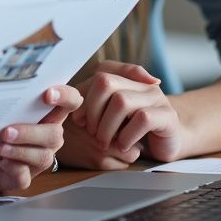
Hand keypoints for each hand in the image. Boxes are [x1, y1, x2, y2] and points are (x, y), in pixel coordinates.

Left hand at [0, 84, 82, 191]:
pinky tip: (3, 162)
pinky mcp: (22, 177)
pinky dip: (15, 168)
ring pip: (43, 156)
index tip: (47, 95)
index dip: (66, 96)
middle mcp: (46, 137)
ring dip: (21, 150)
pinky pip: (25, 176)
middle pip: (55, 134)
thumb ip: (7, 95)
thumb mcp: (0, 107)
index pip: (70, 102)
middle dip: (31, 132)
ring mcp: (36, 159)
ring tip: (0, 147)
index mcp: (46, 115)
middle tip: (6, 131)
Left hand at [60, 61, 183, 169]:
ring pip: (121, 101)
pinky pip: (142, 118)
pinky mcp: (167, 116)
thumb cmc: (128, 128)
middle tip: (92, 133)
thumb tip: (52, 95)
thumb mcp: (104, 113)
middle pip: (105, 82)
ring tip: (105, 142)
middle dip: (93, 111)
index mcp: (123, 77)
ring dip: (107, 126)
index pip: (96, 75)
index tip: (79, 120)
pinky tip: (124, 146)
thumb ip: (84, 101)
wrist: (165, 142)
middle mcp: (139, 82)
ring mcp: (155, 97)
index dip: (84, 97)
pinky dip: (127, 135)